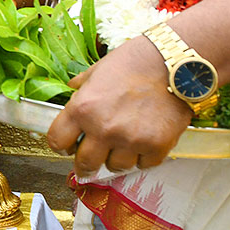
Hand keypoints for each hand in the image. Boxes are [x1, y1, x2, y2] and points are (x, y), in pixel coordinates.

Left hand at [47, 36, 191, 178]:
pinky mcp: (156, 147)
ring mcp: (130, 140)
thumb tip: (71, 88)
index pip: (57, 141)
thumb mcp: (97, 69)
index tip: (67, 146)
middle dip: (85, 164)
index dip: (61, 145)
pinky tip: (144, 140)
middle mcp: (103, 128)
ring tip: (123, 142)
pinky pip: (143, 164)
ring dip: (116, 158)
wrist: (172, 62)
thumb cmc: (134, 62)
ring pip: (115, 167)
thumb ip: (81, 85)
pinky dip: (142, 156)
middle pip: (85, 164)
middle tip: (90, 162)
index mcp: (83, 108)